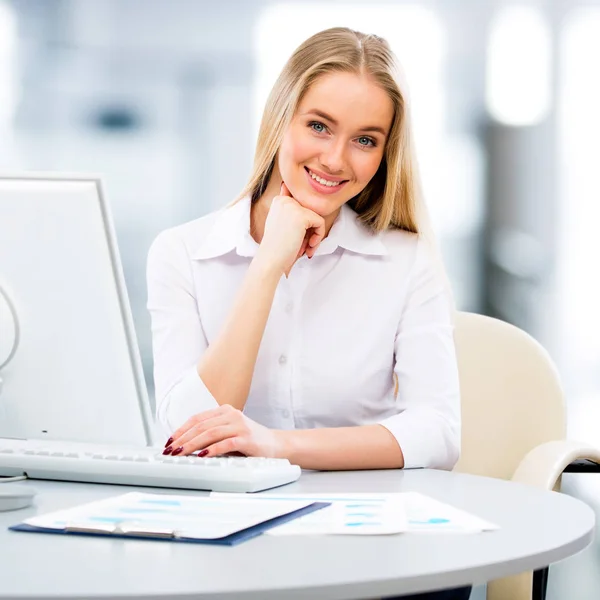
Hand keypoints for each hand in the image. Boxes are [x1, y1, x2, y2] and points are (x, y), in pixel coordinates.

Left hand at [163, 404, 283, 457]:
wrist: (276, 445)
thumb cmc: (250, 441)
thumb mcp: (229, 433)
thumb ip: (211, 434)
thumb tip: (184, 445)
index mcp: (225, 411)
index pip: (197, 418)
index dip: (181, 429)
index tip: (169, 441)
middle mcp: (232, 415)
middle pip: (201, 426)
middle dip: (182, 439)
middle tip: (170, 450)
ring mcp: (240, 425)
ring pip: (210, 433)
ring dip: (192, 444)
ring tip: (180, 453)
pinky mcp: (247, 438)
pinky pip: (225, 443)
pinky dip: (212, 449)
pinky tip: (202, 455)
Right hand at [256, 182, 325, 273]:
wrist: (270, 260)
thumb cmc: (277, 248)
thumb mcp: (282, 224)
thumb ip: (292, 214)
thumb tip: (305, 209)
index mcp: (279, 200)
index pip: (303, 207)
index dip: (304, 225)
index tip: (298, 239)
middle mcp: (285, 200)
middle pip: (310, 212)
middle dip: (310, 231)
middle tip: (303, 246)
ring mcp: (293, 207)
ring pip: (316, 218)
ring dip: (314, 236)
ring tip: (305, 248)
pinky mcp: (302, 216)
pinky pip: (320, 223)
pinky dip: (318, 237)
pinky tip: (309, 246)